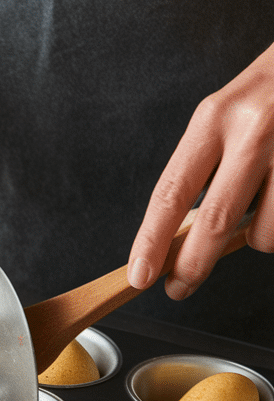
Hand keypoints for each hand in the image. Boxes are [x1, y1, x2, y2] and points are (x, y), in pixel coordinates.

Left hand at [128, 42, 273, 297]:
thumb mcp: (228, 114)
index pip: (171, 191)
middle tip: (178, 286)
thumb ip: (207, 166)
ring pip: (264, 232)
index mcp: (215, 119)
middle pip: (213, 222)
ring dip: (258, 238)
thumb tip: (181, 231)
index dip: (151, 240)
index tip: (139, 274)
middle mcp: (253, 130)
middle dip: (192, 265)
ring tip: (263, 209)